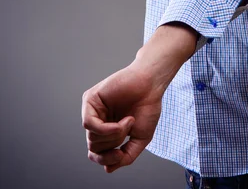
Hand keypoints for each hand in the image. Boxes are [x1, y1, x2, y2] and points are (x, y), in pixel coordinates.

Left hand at [82, 23, 194, 173]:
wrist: (151, 84)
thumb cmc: (147, 106)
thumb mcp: (140, 139)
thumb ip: (126, 156)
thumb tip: (108, 169)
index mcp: (108, 130)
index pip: (97, 153)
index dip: (106, 159)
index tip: (120, 154)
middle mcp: (98, 120)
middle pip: (94, 148)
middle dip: (113, 145)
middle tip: (129, 129)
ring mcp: (93, 110)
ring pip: (92, 138)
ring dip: (113, 136)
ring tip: (128, 121)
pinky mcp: (90, 99)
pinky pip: (89, 124)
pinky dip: (106, 129)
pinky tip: (122, 122)